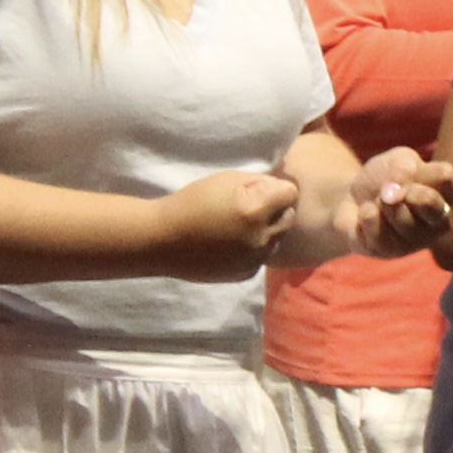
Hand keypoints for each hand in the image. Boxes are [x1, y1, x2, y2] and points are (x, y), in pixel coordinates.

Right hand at [154, 169, 300, 277]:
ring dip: (268, 231)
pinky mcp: (245, 274)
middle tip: (253, 208)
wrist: (162, 240)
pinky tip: (234, 243)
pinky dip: (255, 249)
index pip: (291, 194)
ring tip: (242, 226)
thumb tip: (280, 187)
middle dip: (276, 210)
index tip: (262, 191)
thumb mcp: (228, 179)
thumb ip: (260, 182)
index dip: (277, 189)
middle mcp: (261, 238)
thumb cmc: (193, 202)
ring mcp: (254, 259)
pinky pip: (262, 257)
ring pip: (277, 239)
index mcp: (256, 210)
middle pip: (288, 218)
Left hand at [345, 149, 452, 258]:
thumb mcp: (398, 159)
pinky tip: (367, 214)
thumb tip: (398, 186)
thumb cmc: (385, 178)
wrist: (351, 199)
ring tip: (379, 202)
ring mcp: (414, 242)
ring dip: (383, 202)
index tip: (407, 170)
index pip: (446, 177)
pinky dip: (367, 214)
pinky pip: (377, 231)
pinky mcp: (387, 252)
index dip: (421, 170)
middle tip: (390, 190)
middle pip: (430, 203)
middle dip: (407, 191)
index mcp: (446, 195)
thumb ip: (404, 165)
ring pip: (402, 218)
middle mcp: (438, 222)